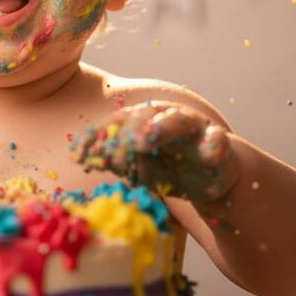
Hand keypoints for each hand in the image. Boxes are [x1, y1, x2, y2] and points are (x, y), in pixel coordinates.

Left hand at [71, 100, 238, 202]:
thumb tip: (86, 158)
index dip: (95, 137)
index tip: (77, 155)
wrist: (210, 178)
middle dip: (124, 134)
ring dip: (161, 128)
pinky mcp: (218, 143)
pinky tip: (207, 152)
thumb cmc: (168, 166)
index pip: (114, 123)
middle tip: (110, 154)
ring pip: (178, 121)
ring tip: (145, 139)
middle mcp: (165, 117)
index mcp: (143, 120)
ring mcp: (192, 128)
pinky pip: (217, 139)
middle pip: (143, 117)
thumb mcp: (137, 167)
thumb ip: (115, 160)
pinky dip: (213, 144)